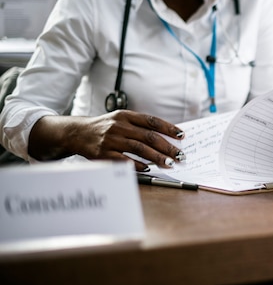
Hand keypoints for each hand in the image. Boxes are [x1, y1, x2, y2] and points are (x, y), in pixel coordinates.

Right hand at [29, 110, 185, 171]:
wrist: (77, 132)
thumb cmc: (106, 127)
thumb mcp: (121, 119)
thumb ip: (140, 126)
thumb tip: (167, 137)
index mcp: (126, 115)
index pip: (152, 121)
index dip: (168, 128)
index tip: (182, 136)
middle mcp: (119, 126)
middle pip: (148, 137)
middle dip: (167, 147)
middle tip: (180, 155)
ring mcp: (111, 140)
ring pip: (139, 149)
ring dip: (157, 157)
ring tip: (170, 163)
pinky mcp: (104, 153)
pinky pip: (124, 161)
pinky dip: (138, 165)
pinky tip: (149, 168)